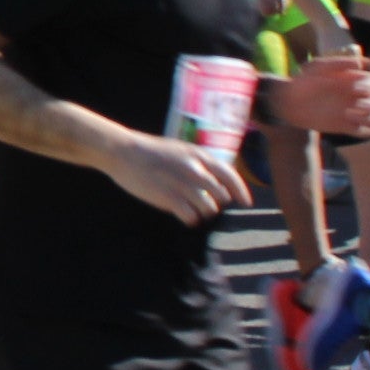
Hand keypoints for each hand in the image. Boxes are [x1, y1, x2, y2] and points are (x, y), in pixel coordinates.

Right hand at [106, 131, 248, 224]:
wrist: (123, 151)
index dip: (241, 191)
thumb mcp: (180, 149)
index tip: (246, 203)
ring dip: (203, 213)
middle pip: (222, 196)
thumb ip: (198, 163)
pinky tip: (183, 217)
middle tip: (202, 204)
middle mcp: (195, 169)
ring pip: (209, 208)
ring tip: (190, 209)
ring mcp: (182, 184)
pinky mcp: (169, 197)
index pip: (230, 175)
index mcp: (199, 155)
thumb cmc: (150, 152)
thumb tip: (214, 180)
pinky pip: (191, 217)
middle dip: (216, 203)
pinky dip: (190, 219)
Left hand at [277, 50, 369, 137]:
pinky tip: (351, 123)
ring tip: (353, 114)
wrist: (288, 101)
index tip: (357, 87)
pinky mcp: (346, 126)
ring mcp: (355, 112)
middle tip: (360, 103)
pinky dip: (366, 131)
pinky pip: (366, 132)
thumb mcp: (318, 66)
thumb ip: (339, 63)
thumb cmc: (304, 80)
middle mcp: (360, 97)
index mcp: (357, 81)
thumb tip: (365, 64)